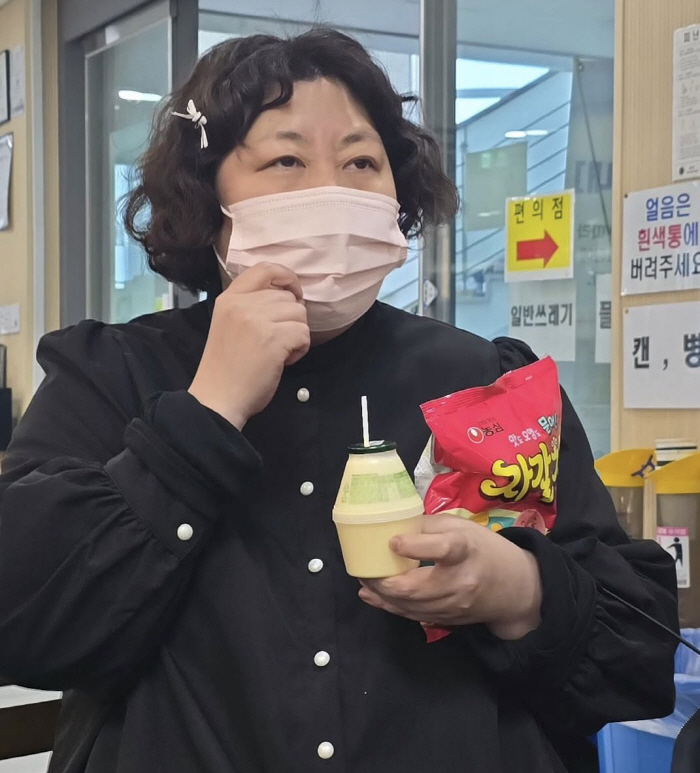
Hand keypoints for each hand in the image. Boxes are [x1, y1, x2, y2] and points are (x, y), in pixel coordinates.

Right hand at [188, 263, 309, 428]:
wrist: (218, 398)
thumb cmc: (225, 367)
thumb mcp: (229, 324)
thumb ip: (250, 306)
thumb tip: (286, 298)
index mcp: (229, 298)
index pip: (264, 269)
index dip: (286, 277)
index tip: (293, 294)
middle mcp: (242, 304)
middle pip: (287, 297)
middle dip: (291, 318)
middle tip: (277, 340)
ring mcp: (258, 320)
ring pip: (299, 314)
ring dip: (296, 334)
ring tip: (280, 351)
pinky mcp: (274, 339)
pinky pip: (304, 333)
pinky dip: (300, 349)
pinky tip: (285, 360)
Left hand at [358, 515, 542, 639]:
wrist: (515, 588)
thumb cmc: (484, 549)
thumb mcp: (461, 527)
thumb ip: (428, 526)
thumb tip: (393, 526)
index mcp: (465, 550)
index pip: (441, 549)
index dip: (413, 547)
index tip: (392, 541)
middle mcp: (459, 581)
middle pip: (416, 588)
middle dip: (383, 581)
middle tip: (363, 568)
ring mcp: (453, 605)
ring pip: (410, 606)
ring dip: (382, 594)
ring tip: (363, 579)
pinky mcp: (447, 619)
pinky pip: (412, 616)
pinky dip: (390, 606)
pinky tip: (373, 595)